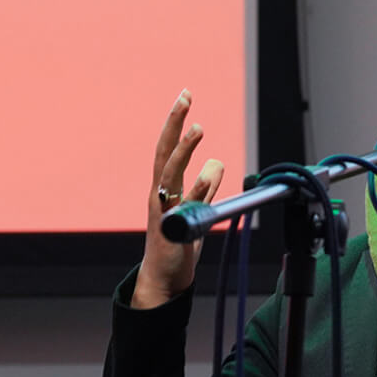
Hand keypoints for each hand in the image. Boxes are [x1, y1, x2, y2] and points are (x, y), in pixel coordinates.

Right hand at [131, 89, 226, 309]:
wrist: (164, 281)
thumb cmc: (178, 246)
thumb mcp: (196, 211)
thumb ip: (206, 187)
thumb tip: (216, 162)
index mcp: (165, 187)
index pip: (168, 148)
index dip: (176, 122)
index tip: (185, 95)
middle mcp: (159, 195)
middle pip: (163, 152)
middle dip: (173, 123)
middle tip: (184, 96)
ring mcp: (163, 212)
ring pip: (170, 174)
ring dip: (183, 150)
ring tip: (198, 128)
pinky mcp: (171, 230)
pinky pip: (184, 206)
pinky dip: (196, 189)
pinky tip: (209, 172)